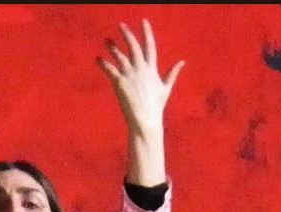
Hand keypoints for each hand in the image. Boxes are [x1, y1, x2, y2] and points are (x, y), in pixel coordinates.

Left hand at [98, 20, 182, 135]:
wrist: (145, 120)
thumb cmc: (156, 106)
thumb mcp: (166, 88)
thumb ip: (172, 73)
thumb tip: (182, 62)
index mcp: (151, 69)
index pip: (149, 46)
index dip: (146, 32)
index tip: (143, 21)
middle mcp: (141, 69)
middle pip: (133, 46)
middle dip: (127, 34)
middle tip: (120, 25)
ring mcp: (130, 75)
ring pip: (119, 55)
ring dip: (112, 47)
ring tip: (107, 40)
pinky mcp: (119, 82)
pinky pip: (109, 69)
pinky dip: (103, 63)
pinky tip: (98, 59)